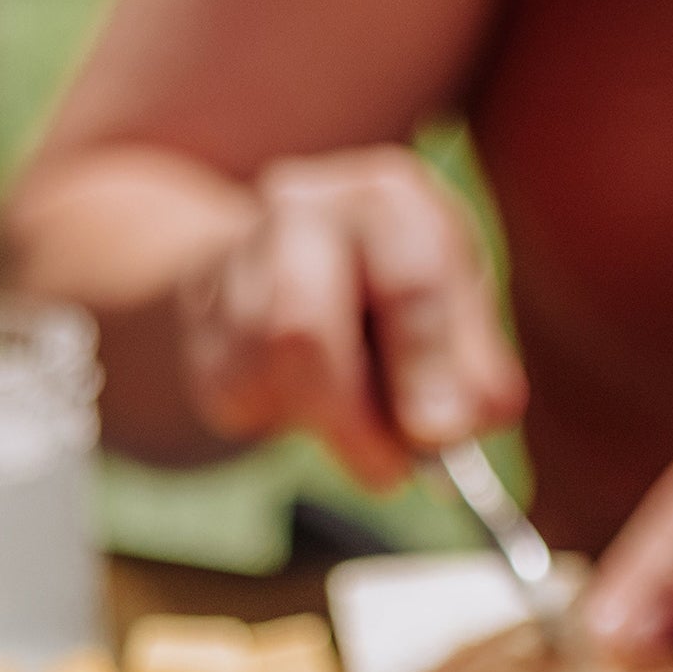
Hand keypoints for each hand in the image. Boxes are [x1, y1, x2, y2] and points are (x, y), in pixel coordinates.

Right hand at [177, 147, 524, 486]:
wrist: (286, 275)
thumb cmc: (395, 307)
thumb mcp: (456, 327)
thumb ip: (474, 373)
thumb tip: (478, 411)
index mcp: (392, 199)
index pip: (410, 281)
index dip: (426, 364)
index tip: (437, 434)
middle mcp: (307, 205)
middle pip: (302, 327)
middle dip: (350, 416)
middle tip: (388, 472)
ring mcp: (238, 250)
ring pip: (260, 366)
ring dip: (318, 422)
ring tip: (357, 431)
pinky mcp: (195, 304)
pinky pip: (231, 387)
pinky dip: (275, 415)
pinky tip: (298, 400)